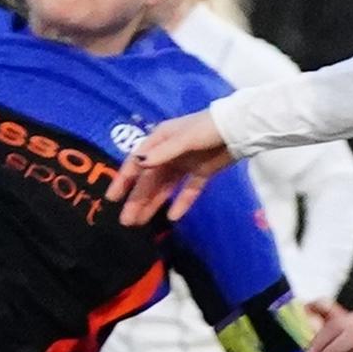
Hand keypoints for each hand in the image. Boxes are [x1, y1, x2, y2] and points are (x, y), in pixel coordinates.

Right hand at [109, 110, 233, 225]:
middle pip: (149, 180)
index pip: (136, 162)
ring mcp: (185, 164)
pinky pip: (188, 190)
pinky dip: (181, 202)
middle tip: (126, 221)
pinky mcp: (202, 172)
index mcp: (160, 140)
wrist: (240, 128)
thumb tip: (138, 163)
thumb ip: (162, 153)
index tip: (113, 198)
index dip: (124, 180)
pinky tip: (173, 217)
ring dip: (153, 203)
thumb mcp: (183, 138)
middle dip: (137, 199)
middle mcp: (169, 153)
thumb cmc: (207, 128)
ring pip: (165, 187)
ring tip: (140, 223)